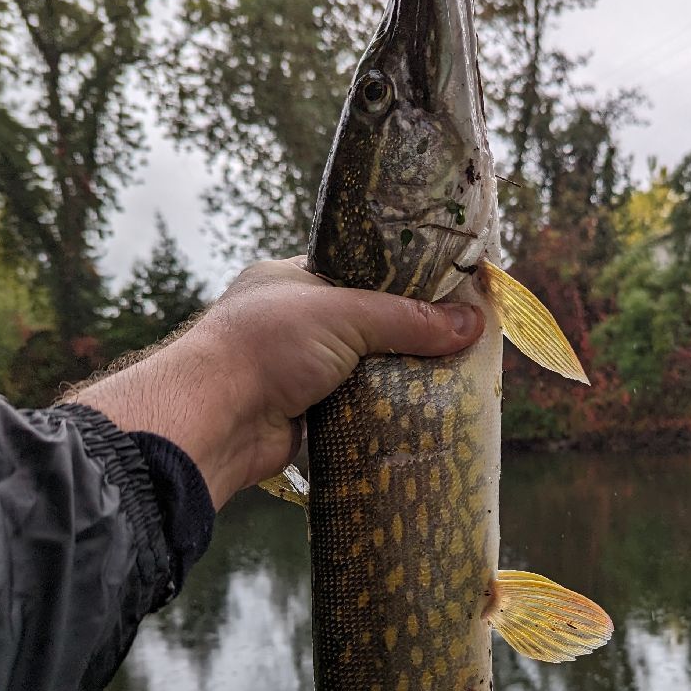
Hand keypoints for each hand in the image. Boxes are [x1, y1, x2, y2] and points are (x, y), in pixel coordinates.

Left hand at [73, 257, 483, 507]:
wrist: (216, 419)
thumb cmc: (267, 346)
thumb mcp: (345, 316)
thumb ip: (408, 320)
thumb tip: (474, 324)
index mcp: (292, 278)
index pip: (359, 271)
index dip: (404, 282)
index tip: (449, 292)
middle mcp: (293, 321)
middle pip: (367, 323)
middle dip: (407, 334)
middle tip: (458, 338)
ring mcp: (297, 369)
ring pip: (363, 368)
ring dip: (397, 375)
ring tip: (451, 374)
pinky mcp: (305, 412)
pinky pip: (355, 406)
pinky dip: (382, 408)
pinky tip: (420, 408)